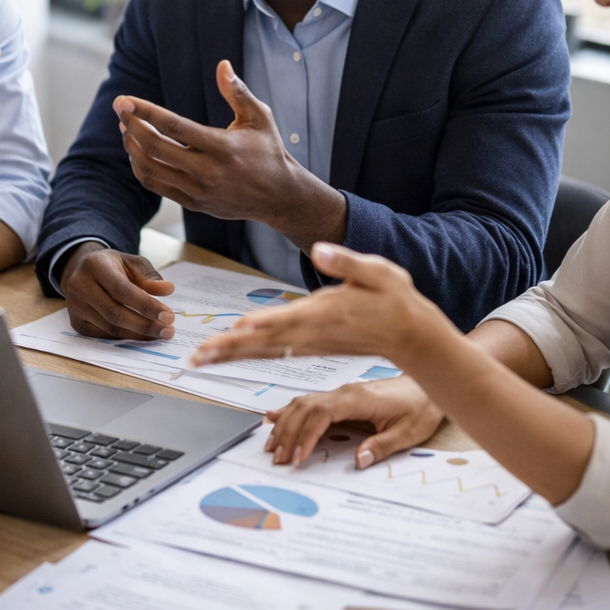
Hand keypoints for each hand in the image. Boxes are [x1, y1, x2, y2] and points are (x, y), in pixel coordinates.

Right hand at [60, 242, 176, 339]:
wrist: (84, 272)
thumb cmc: (113, 267)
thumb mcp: (132, 263)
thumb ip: (149, 276)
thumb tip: (167, 289)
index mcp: (94, 265)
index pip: (122, 290)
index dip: (146, 305)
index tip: (168, 316)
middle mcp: (80, 285)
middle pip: (115, 313)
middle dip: (145, 325)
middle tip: (168, 331)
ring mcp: (75, 306)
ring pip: (110, 327)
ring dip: (138, 334)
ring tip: (159, 334)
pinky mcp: (76, 322)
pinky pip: (104, 335)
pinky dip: (126, 338)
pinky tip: (142, 336)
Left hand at [115, 60, 344, 249]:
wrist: (279, 196)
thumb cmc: (268, 151)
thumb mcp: (259, 118)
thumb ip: (238, 92)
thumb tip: (222, 64)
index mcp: (221, 146)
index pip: (173, 126)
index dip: (145, 111)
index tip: (125, 100)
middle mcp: (207, 171)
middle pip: (155, 147)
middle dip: (131, 125)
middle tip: (120, 108)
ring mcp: (198, 190)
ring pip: (150, 168)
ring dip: (132, 146)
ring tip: (126, 127)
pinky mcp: (193, 203)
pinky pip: (156, 185)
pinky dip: (140, 167)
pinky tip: (137, 150)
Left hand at [192, 242, 456, 365]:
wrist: (412, 336)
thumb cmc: (394, 299)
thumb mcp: (379, 271)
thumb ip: (347, 261)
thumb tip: (319, 249)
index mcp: (327, 311)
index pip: (288, 319)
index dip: (262, 324)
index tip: (236, 329)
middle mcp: (313, 332)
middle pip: (265, 342)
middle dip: (229, 349)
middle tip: (197, 357)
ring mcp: (310, 343)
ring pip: (264, 352)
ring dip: (231, 356)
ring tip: (200, 360)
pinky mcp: (310, 348)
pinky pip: (274, 354)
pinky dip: (248, 355)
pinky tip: (228, 355)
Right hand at [261, 377, 443, 467]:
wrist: (425, 386)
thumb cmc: (419, 407)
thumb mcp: (408, 432)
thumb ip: (382, 446)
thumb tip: (359, 462)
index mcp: (357, 399)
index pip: (321, 414)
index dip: (307, 435)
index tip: (298, 456)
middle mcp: (344, 393)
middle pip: (304, 409)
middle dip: (288, 433)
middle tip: (277, 458)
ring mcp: (340, 393)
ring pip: (302, 404)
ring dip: (285, 423)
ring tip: (272, 445)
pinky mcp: (341, 398)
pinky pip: (309, 402)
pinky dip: (290, 411)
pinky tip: (275, 416)